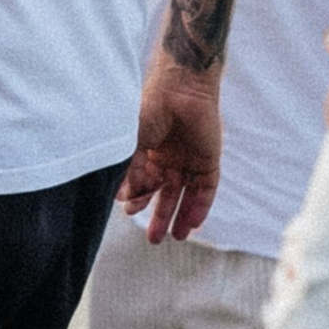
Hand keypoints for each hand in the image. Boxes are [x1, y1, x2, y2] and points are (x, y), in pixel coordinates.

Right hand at [119, 56, 222, 242]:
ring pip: (185, 195)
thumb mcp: (135, 143)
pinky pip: (205, 190)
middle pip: (164, 194)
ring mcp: (189, 161)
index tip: (128, 211)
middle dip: (159, 216)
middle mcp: (169, 159)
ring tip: (175, 238)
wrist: (181, 89)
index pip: (143, 183)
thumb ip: (132, 171)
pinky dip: (199, 207)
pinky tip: (192, 224)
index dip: (137, 199)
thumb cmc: (152, 109)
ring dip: (180, 216)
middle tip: (153, 240)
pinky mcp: (208, 162)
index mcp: (149, 152)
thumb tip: (120, 198)